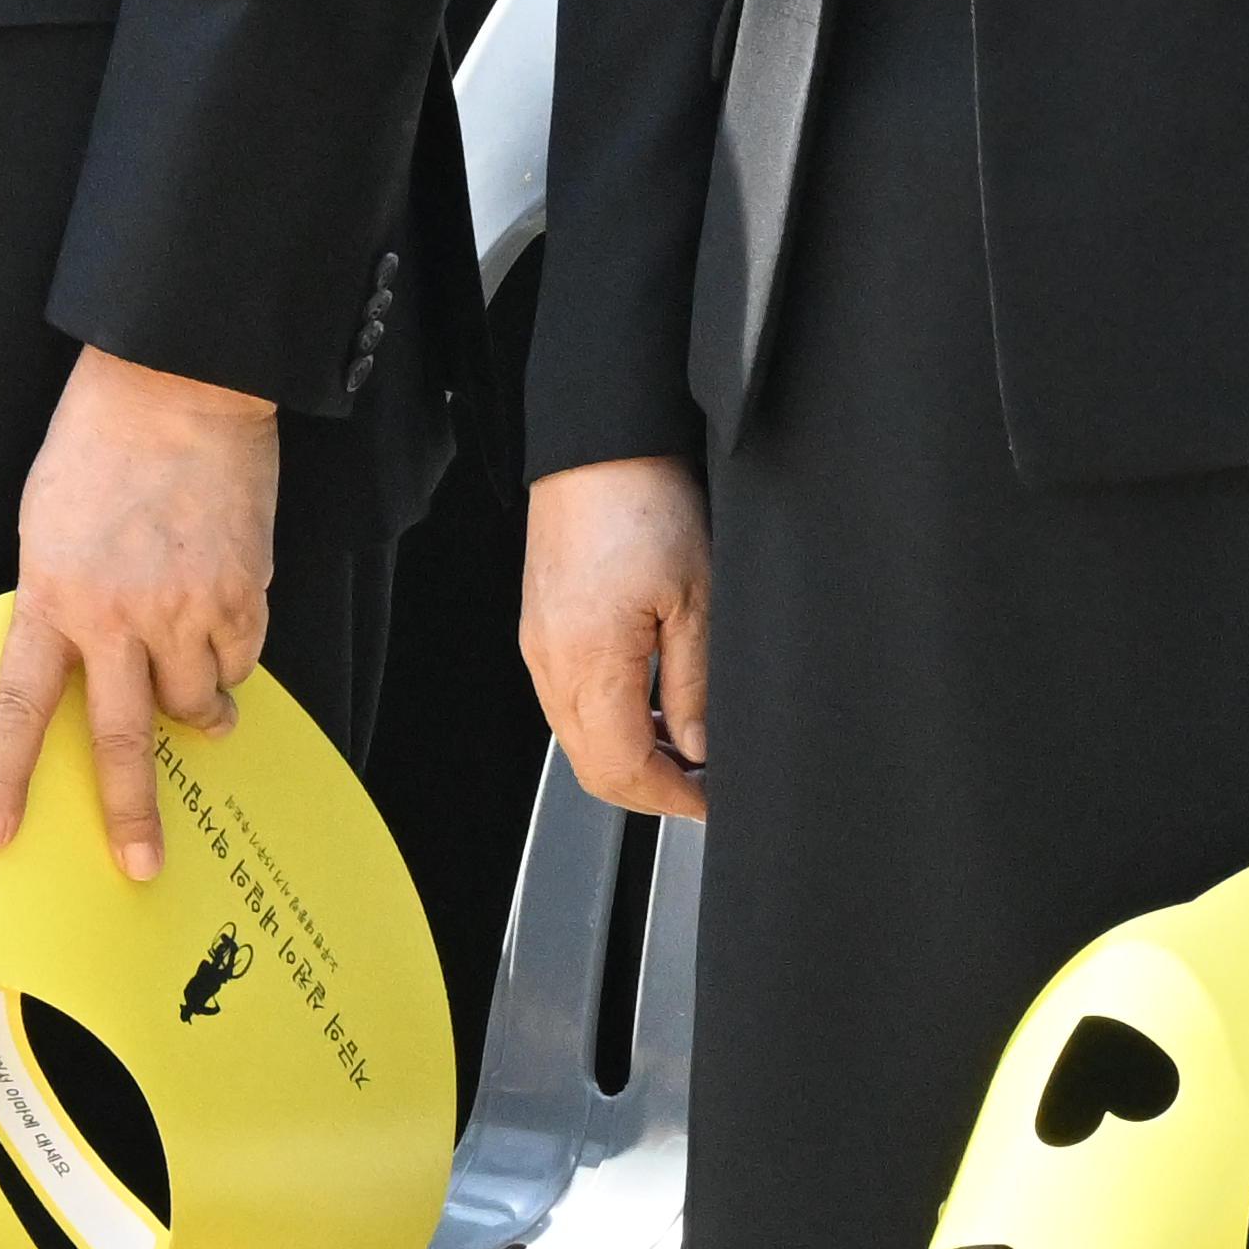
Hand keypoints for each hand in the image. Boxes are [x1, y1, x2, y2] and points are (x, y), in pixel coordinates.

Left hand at [0, 350, 276, 876]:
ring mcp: (185, 609)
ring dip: (197, 710)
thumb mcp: (47, 523)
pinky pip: (241, 660)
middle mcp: (117, 616)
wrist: (178, 384)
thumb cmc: (99, 445)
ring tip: (199, 697)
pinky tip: (223, 624)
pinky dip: (232, 658)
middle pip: (120, 738)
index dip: (6, 776)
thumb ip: (59, 599)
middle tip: (141, 866)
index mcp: (52, 595)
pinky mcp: (242, 594)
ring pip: (194, 703)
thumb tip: (84, 661)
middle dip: (131, 812)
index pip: (19, 706)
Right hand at [514, 456, 708, 818]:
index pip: (622, 768)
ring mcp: (538, 646)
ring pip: (576, 740)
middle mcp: (550, 661)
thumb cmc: (643, 502)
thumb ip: (694, 685)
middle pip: (592, 767)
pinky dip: (608, 724)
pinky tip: (648, 707)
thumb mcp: (697, 598)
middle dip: (649, 791)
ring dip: (629, 758)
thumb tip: (698, 748)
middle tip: (702, 787)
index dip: (671, 798)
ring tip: (684, 748)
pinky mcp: (539, 628)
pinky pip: (566, 703)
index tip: (710, 802)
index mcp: (589, 660)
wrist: (597, 446)